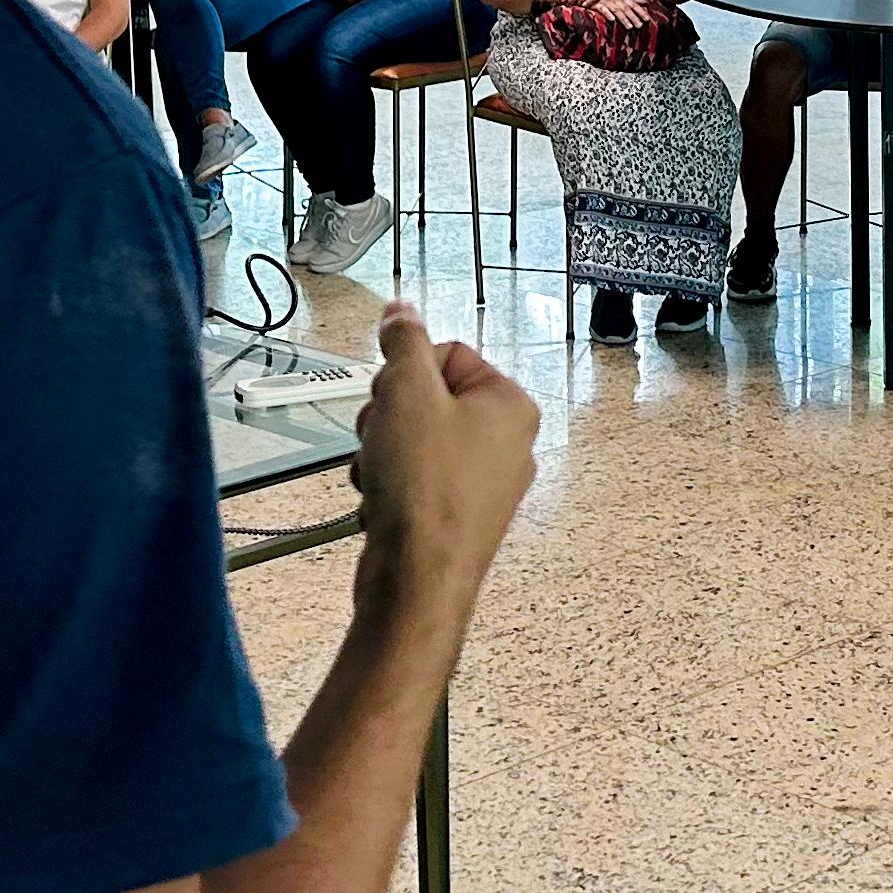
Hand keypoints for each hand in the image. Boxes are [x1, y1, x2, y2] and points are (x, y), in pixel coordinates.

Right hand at [352, 304, 536, 593]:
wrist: (416, 582)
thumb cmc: (424, 491)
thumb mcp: (405, 392)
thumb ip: (403, 342)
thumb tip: (401, 310)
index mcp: (510, 405)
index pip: (447, 353)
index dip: (405, 374)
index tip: (392, 397)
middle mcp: (508, 443)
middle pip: (429, 397)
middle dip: (391, 416)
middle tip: (383, 437)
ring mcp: (486, 484)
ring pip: (415, 440)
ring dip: (383, 452)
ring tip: (381, 477)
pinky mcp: (458, 517)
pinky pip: (415, 481)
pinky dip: (390, 487)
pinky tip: (383, 504)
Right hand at [590, 0, 661, 30]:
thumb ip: (633, 0)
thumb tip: (646, 2)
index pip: (633, 5)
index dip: (640, 12)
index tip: (647, 19)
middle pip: (626, 9)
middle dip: (634, 18)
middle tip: (640, 26)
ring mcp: (607, 1)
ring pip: (616, 10)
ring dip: (623, 19)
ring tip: (629, 27)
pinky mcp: (597, 4)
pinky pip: (603, 9)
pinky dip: (607, 14)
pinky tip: (612, 20)